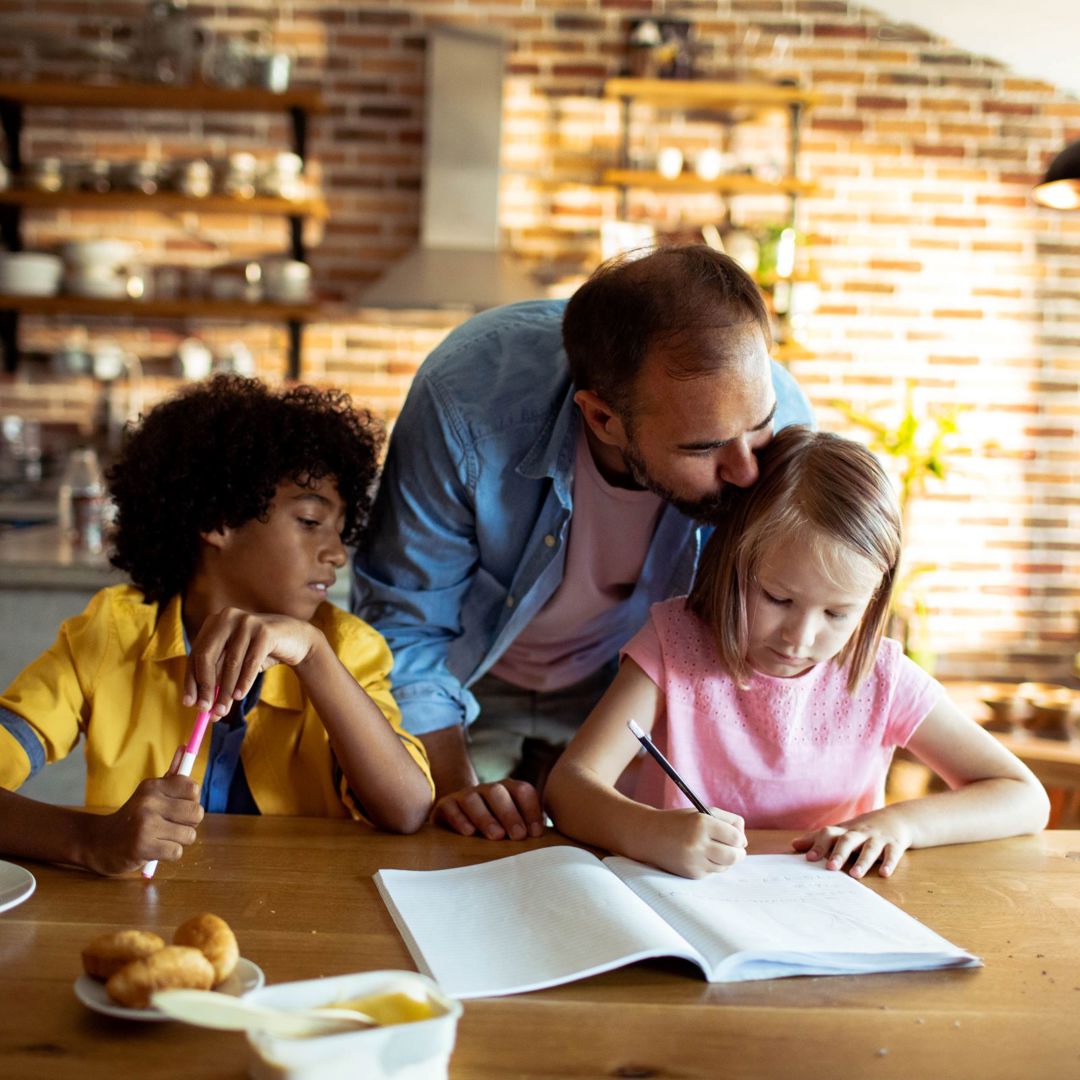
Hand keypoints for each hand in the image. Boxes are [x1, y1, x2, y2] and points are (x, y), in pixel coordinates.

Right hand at [85, 749, 203, 875]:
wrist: (98, 843)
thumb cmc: (133, 817)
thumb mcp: (149, 794)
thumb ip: (170, 777)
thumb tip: (185, 748)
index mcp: (152, 786)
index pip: (192, 788)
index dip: (191, 801)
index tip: (179, 807)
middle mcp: (149, 802)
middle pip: (197, 812)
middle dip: (189, 823)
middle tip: (171, 825)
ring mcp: (145, 825)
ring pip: (189, 834)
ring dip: (178, 840)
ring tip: (161, 837)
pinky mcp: (142, 847)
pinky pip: (177, 852)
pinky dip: (169, 854)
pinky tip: (154, 849)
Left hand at [184, 608, 322, 715]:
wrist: (295, 639)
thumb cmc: (260, 652)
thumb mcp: (235, 662)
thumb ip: (217, 678)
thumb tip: (202, 707)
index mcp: (214, 623)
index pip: (196, 654)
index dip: (191, 680)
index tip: (189, 703)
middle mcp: (226, 617)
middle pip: (207, 656)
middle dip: (206, 686)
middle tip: (206, 710)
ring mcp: (246, 622)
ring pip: (231, 662)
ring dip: (225, 690)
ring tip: (224, 709)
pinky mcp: (265, 631)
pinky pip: (251, 662)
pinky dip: (244, 682)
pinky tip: (239, 696)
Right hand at [431, 780, 544, 840]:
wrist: (457, 827)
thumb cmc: (496, 830)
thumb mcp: (513, 827)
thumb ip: (531, 829)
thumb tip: (557, 843)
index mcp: (508, 790)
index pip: (523, 791)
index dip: (531, 809)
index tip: (536, 833)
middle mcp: (487, 789)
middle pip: (499, 792)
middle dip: (510, 813)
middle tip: (518, 836)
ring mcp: (465, 795)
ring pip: (474, 799)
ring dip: (486, 817)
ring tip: (496, 836)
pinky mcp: (446, 806)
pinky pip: (452, 808)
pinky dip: (460, 819)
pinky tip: (469, 834)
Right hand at [638, 808, 746, 878]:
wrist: (649, 836)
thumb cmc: (679, 822)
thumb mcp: (701, 812)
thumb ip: (727, 820)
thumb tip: (744, 840)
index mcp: (701, 823)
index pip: (735, 836)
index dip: (739, 837)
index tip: (736, 836)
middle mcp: (697, 843)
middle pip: (734, 855)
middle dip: (739, 852)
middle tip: (736, 848)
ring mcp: (694, 861)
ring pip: (725, 866)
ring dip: (726, 859)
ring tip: (717, 850)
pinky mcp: (691, 874)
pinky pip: (713, 872)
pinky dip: (713, 865)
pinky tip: (703, 856)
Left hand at [792, 816, 913, 878]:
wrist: (897, 818)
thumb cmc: (863, 829)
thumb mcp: (842, 832)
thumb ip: (819, 839)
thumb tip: (794, 845)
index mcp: (845, 831)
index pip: (829, 834)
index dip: (818, 844)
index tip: (808, 858)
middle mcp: (860, 833)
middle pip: (848, 840)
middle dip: (839, 853)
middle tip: (830, 868)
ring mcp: (878, 838)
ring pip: (870, 848)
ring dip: (862, 861)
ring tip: (855, 875)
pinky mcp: (895, 844)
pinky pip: (892, 853)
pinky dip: (889, 863)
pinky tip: (884, 873)